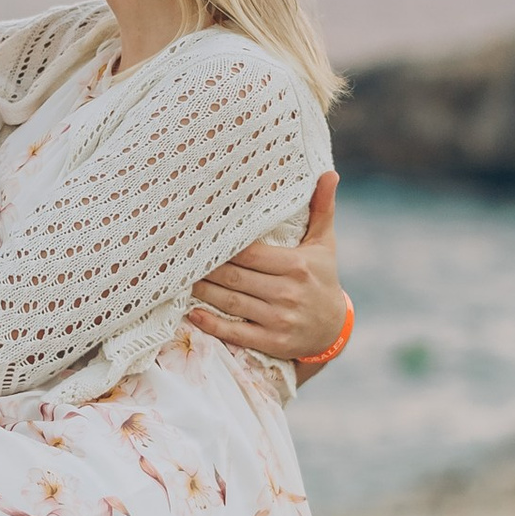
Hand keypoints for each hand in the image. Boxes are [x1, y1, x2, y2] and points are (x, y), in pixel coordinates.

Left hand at [189, 172, 347, 368]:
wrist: (334, 328)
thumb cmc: (322, 278)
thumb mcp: (324, 244)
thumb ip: (322, 209)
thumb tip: (328, 173)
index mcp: (297, 266)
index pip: (249, 253)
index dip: (222, 246)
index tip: (199, 236)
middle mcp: (287, 293)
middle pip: (234, 277)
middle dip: (206, 268)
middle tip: (180, 257)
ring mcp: (279, 320)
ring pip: (230, 302)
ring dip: (202, 291)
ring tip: (180, 279)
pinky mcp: (272, 342)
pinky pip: (235, 333)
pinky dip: (211, 324)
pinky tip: (192, 313)